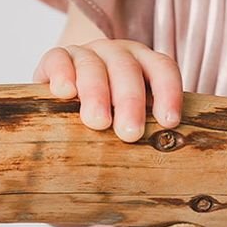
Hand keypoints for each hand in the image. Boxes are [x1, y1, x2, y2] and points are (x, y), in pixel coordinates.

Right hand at [33, 40, 183, 142]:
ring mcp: (87, 53)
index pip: (162, 69)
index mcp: (143, 64)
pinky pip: (58, 58)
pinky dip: (62, 73)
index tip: (169, 122)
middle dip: (130, 101)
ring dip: (97, 93)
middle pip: (127, 69)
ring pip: (93, 65)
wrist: (65, 90)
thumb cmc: (106, 112)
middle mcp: (117, 54)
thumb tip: (157, 173)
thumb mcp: (125, 117)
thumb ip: (141, 130)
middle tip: (130, 133)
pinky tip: (64, 92)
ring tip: (98, 122)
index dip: (168, 92)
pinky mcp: (57, 58)